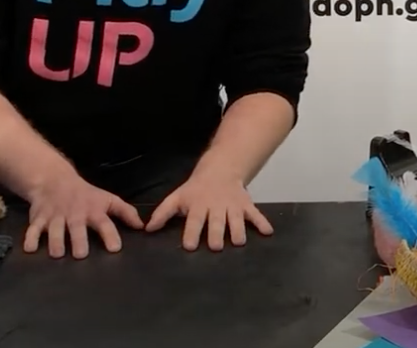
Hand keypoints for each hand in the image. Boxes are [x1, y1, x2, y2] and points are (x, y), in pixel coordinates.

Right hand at [23, 171, 145, 258]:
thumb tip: (142, 227)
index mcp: (93, 211)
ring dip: (56, 241)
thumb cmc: (86, 195)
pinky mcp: (39, 219)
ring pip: (55, 230)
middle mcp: (75, 214)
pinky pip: (33, 229)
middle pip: (77, 228)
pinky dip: (31, 238)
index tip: (115, 248)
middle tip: (81, 254)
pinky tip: (30, 249)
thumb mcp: (108, 200)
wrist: (55, 180)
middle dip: (78, 240)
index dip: (110, 235)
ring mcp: (55, 217)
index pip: (104, 223)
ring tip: (58, 254)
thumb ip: (125, 212)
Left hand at [145, 170, 272, 250]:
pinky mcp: (246, 205)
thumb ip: (163, 214)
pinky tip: (268, 232)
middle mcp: (216, 206)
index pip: (194, 221)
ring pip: (236, 219)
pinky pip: (255, 214)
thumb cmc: (196, 189)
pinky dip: (262, 222)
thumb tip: (148, 229)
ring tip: (238, 242)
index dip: (191, 233)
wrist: (220, 169)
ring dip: (237, 230)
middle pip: (216, 222)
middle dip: (216, 234)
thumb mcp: (177, 197)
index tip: (190, 246)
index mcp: (198, 206)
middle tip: (215, 247)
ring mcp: (232, 206)